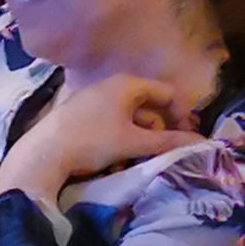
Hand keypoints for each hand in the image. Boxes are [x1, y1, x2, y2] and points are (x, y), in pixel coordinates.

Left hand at [0, 75, 197, 200]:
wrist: (44, 153)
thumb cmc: (93, 141)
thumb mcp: (134, 143)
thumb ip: (168, 142)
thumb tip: (200, 143)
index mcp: (128, 84)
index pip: (167, 93)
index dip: (181, 115)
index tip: (185, 139)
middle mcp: (112, 85)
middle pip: (149, 107)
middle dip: (157, 132)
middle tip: (160, 154)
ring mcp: (95, 99)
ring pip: (130, 119)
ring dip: (139, 140)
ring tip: (134, 161)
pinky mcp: (83, 114)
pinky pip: (113, 124)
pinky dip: (121, 140)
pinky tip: (115, 160)